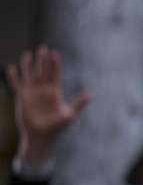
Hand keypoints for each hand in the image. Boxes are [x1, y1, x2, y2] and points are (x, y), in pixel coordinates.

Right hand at [6, 46, 89, 164]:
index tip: (55, 53)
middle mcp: (43, 90)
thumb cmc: (57, 127)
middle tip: (42, 47)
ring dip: (28, 66)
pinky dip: (14, 78)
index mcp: (54, 91)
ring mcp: (32, 93)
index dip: (54, 64)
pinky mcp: (22, 98)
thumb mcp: (70, 114)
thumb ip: (78, 103)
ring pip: (29, 75)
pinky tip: (11, 69)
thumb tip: (89, 94)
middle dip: (42, 60)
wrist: (42, 136)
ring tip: (27, 54)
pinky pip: (17, 85)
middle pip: (42, 71)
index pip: (54, 74)